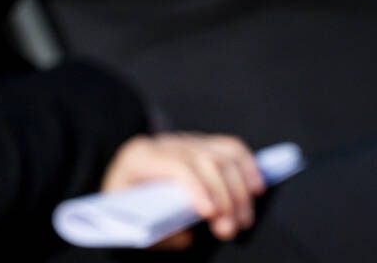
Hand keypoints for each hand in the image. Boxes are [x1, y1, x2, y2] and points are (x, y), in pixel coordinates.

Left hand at [103, 132, 263, 246]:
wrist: (120, 173)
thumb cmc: (126, 200)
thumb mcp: (126, 218)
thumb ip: (157, 232)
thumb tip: (187, 234)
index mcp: (140, 158)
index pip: (175, 165)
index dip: (197, 187)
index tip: (210, 213)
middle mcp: (166, 144)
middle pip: (205, 161)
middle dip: (223, 197)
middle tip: (229, 229)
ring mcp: (186, 141)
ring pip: (223, 154)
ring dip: (240, 188)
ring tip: (243, 219)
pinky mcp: (202, 144)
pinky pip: (231, 148)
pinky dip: (248, 166)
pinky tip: (255, 189)